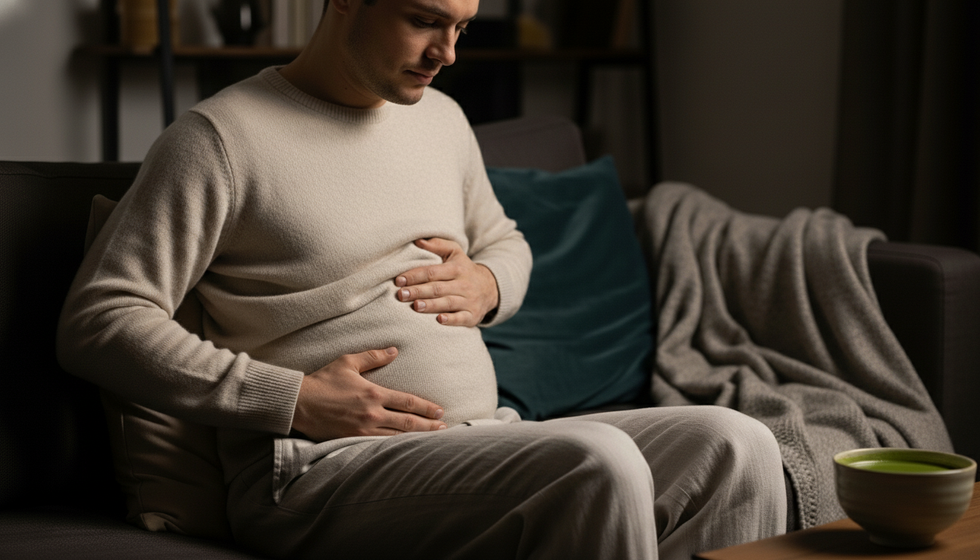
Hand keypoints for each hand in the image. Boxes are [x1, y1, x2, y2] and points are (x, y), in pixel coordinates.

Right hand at [292, 347, 446, 441]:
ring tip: (431, 440)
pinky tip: (405, 448)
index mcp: (373, 393)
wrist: (298, 403)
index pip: (407, 402)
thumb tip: (394, 351)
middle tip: (443, 428)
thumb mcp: (348, 362)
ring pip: (396, 437)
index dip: (426, 407)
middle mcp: (372, 414)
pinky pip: (380, 445)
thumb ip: (373, 356)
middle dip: (428, 426)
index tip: (439, 411)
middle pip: (407, 422)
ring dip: (415, 438)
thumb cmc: (323, 381)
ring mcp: (363, 430)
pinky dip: (395, 447)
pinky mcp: (353, 440)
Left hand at [396, 238, 499, 326]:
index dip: (415, 276)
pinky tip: (439, 320)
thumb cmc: (464, 269)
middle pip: (438, 288)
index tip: (399, 280)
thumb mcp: (455, 253)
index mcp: (457, 268)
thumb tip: (418, 241)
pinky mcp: (473, 316)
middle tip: (401, 295)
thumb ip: (437, 245)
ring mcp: (469, 301)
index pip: (433, 272)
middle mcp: (464, 284)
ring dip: (431, 305)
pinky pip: (461, 318)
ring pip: (448, 303)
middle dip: (418, 291)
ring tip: (415, 306)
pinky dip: (451, 320)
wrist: (490, 288)